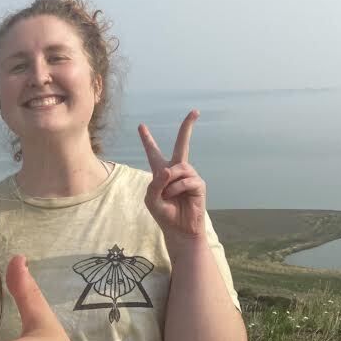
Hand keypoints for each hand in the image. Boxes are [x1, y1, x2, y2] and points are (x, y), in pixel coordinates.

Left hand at [138, 110, 206, 239]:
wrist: (179, 229)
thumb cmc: (164, 214)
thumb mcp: (151, 199)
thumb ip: (155, 183)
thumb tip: (170, 169)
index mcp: (160, 173)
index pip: (153, 152)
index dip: (147, 139)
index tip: (141, 126)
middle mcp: (176, 170)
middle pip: (182, 144)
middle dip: (187, 127)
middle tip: (194, 111)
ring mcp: (189, 176)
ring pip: (179, 168)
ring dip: (170, 182)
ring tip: (168, 195)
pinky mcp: (199, 184)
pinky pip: (186, 180)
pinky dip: (177, 189)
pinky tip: (176, 197)